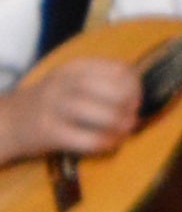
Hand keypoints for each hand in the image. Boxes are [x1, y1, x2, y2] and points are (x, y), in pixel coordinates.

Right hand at [0, 49, 140, 165]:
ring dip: (122, 125)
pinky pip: (90, 139)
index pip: (117, 69)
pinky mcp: (50, 133)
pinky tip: (110, 143)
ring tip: (124, 130)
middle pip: (114, 90)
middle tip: (133, 115)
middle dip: (131, 105)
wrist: (6, 121)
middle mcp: (63, 84)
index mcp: (72, 69)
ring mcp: (55, 108)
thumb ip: (99, 81)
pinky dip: (108, 143)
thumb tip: (139, 94)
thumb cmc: (48, 103)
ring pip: (104, 114)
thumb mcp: (68, 81)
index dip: (134, 84)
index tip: (135, 96)